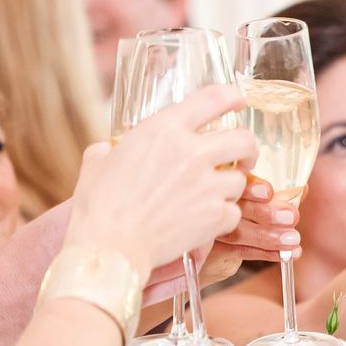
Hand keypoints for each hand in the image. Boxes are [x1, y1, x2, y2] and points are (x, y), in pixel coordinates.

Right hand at [67, 84, 255, 273]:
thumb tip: (111, 150)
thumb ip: (114, 148)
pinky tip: (204, 221)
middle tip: (242, 157)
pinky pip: (233, 212)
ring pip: (241, 180)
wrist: (109, 247)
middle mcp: (191, 152)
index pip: (214, 98)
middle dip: (248, 148)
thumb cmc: (98, 206)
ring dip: (230, 187)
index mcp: (163, 130)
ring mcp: (206, 185)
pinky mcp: (215, 216)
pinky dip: (222, 218)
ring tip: (211, 195)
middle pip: (244, 138)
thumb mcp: (98, 162)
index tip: (239, 102)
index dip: (233, 97)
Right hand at [201, 175, 301, 282]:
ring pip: (236, 231)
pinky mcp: (206, 250)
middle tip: (292, 217)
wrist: (200, 253)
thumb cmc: (232, 219)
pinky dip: (264, 253)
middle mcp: (207, 201)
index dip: (250, 186)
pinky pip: (237, 251)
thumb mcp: (252, 202)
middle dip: (266, 212)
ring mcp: (204, 225)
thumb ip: (274, 196)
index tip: (269, 192)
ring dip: (268, 236)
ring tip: (293, 240)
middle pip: (234, 206)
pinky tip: (284, 254)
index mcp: (219, 182)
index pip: (231, 181)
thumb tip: (301, 190)